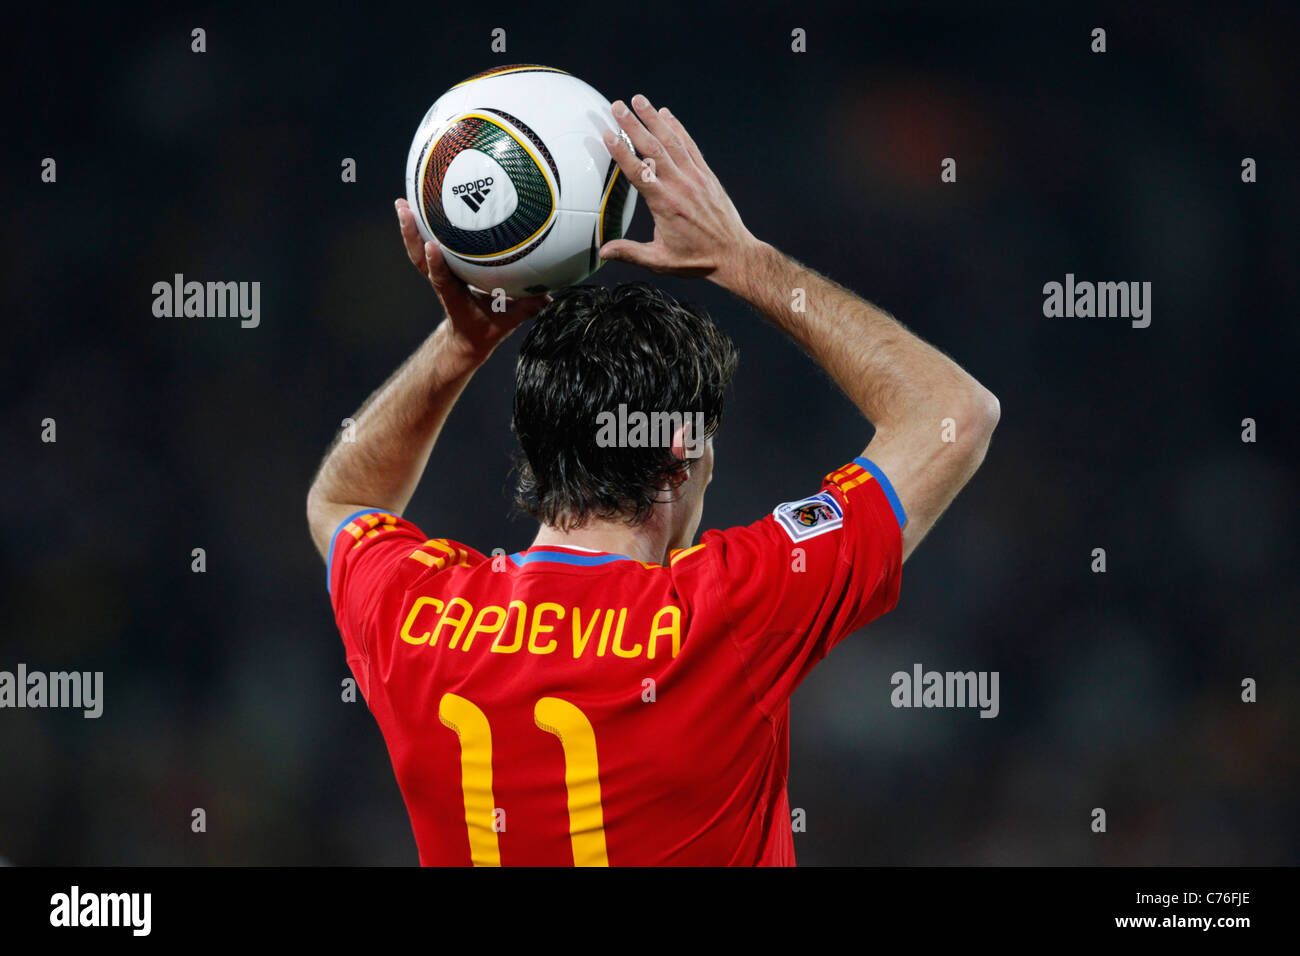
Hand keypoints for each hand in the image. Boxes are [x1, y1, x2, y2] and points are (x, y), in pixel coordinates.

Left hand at [395, 198, 549, 355]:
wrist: (468, 338)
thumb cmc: (487, 328)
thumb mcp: (508, 323)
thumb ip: (527, 309)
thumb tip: (548, 295)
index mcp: (454, 297)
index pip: (443, 279)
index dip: (436, 263)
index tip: (432, 246)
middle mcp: (443, 282)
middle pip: (420, 258)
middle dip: (412, 234)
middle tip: (405, 208)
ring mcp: (440, 274)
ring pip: (419, 250)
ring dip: (409, 227)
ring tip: (402, 201)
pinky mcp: (442, 268)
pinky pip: (428, 246)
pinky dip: (421, 228)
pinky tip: (421, 206)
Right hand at [599, 94, 762, 287]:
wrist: (734, 255)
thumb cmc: (697, 260)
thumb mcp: (660, 261)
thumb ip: (630, 253)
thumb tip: (604, 253)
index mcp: (665, 205)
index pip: (639, 172)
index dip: (622, 152)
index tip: (608, 134)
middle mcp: (681, 186)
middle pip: (654, 148)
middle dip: (634, 125)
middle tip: (617, 105)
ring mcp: (696, 177)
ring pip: (672, 141)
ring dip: (654, 118)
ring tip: (638, 100)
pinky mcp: (707, 175)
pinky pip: (690, 146)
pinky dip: (678, 128)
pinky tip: (667, 115)